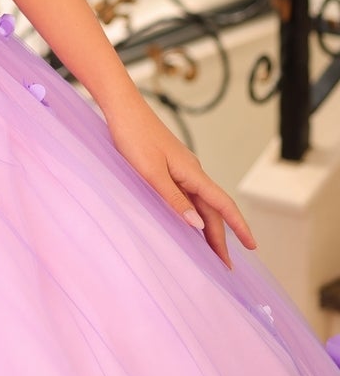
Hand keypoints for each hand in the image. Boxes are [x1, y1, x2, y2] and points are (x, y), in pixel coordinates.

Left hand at [104, 97, 256, 267]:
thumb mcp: (151, 173)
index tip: (253, 246)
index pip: (223, 205)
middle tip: (225, 267)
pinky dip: (193, 213)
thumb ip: (173, 199)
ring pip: (201, 203)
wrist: (122, 108)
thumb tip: (198, 225)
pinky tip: (189, 224)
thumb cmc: (134, 137)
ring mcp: (181, 169)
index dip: (239, 227)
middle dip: (221, 238)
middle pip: (213, 209)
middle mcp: (192, 172)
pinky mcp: (169, 167)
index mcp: (192, 173)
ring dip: (207, 228)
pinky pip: (188, 195)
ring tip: (210, 253)